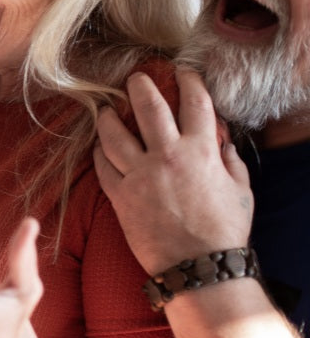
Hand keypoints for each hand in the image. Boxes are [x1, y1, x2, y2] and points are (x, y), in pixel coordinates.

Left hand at [93, 68, 252, 274]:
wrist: (198, 266)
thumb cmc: (224, 231)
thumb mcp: (240, 190)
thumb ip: (230, 160)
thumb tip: (223, 141)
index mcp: (200, 151)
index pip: (194, 102)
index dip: (188, 80)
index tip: (181, 71)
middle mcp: (167, 157)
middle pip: (147, 108)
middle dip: (139, 87)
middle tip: (134, 78)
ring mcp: (139, 176)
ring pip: (114, 136)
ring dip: (107, 118)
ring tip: (104, 110)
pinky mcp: (120, 197)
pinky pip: (102, 167)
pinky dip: (99, 154)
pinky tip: (98, 147)